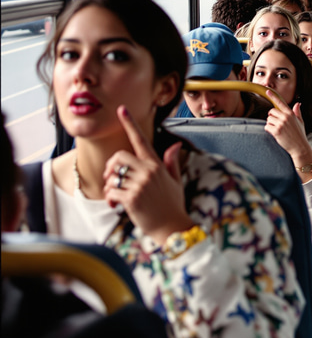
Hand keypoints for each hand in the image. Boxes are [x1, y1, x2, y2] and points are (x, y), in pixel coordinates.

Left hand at [103, 106, 192, 245]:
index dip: (129, 123)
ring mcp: (140, 184)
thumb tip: (175, 145)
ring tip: (116, 196)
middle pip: (118, 156)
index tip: (121, 109)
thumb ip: (172, 162)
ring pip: (112, 175)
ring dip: (109, 186)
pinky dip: (109, 198)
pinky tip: (116, 205)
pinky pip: (110, 191)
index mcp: (157, 164)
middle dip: (110, 167)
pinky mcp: (132, 198)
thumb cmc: (172, 205)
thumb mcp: (175, 181)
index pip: (141, 139)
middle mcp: (148, 171)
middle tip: (111, 179)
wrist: (172, 228)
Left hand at [263, 91, 311, 171]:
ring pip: (268, 119)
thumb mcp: (301, 122)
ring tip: (277, 130)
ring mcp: (281, 124)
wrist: (300, 147)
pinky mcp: (277, 131)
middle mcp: (286, 117)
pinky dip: (268, 130)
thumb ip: (297, 112)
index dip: (273, 96)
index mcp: (291, 114)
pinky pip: (267, 127)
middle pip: (271, 111)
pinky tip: (275, 133)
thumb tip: (298, 104)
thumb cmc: (300, 135)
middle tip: (276, 123)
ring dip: (270, 124)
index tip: (267, 91)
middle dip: (272, 117)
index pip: (280, 103)